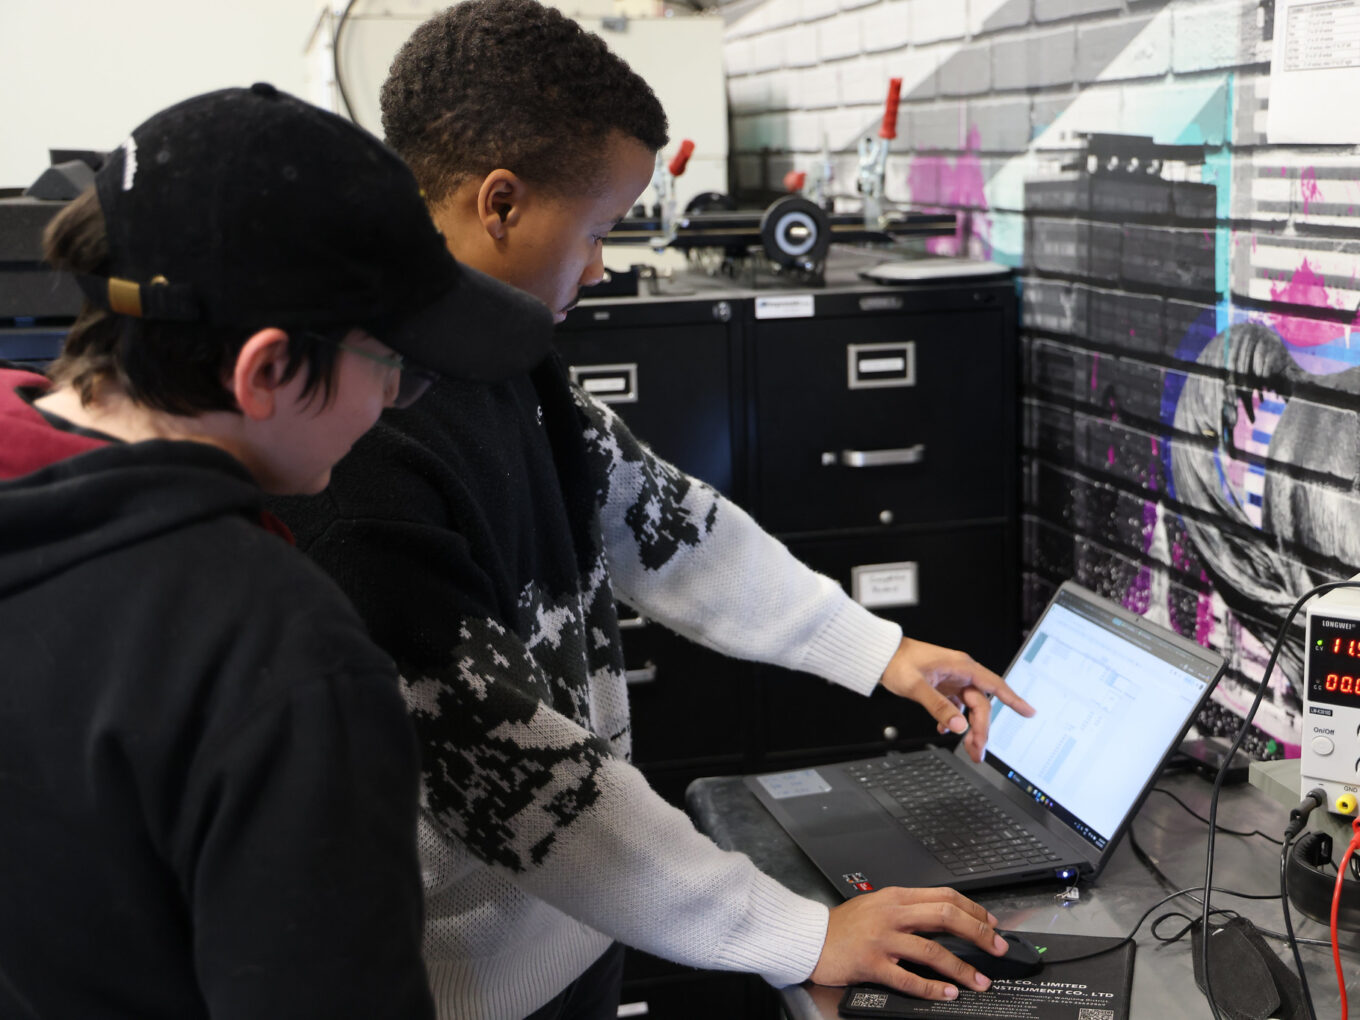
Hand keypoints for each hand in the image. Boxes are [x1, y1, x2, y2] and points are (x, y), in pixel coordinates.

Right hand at [809, 886, 1008, 999]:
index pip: (945, 896)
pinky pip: (908, 978)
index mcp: (896, 896)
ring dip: (962, 968)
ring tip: (979, 982)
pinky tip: (947, 994)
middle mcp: (892, 914)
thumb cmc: (844, 925)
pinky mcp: (872, 964)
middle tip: (998, 948)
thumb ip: (908, 909)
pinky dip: (931, 988)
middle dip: (978, 933)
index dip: (974, 910)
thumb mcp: (878, 905)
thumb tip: (947, 918)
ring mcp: (882, 939)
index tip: (991, 924)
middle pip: (946, 916)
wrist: (811, 938)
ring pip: (932, 950)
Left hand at [879, 638, 1034, 761]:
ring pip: (970, 708)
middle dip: (981, 729)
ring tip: (968, 749)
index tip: (1029, 711)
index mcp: (960, 666)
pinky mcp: (944, 687)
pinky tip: (945, 730)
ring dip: (969, 729)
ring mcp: (952, 680)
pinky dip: (954, 721)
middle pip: (980, 704)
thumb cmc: (896, 662)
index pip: (994, 684)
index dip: (1013, 699)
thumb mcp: (916, 686)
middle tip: (977, 751)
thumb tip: (959, 725)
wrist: (880, 655)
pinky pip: (957, 707)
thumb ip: (938, 706)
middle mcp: (960, 673)